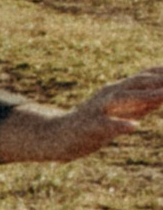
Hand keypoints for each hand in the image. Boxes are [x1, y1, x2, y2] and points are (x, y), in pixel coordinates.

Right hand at [0, 65, 162, 163]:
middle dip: (157, 82)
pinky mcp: (89, 127)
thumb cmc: (92, 125)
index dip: (160, 72)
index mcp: (116, 91)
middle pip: (135, 84)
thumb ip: (141, 105)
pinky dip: (119, 124)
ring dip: (143, 96)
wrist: (57, 136)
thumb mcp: (119, 112)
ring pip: (122, 98)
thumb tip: (162, 96)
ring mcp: (98, 109)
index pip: (142, 77)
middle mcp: (108, 95)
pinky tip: (133, 126)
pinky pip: (105, 125)